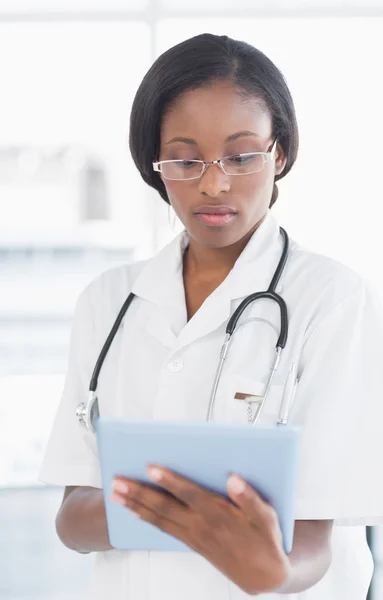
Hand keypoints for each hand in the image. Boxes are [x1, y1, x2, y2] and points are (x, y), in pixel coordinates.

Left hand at [111, 467, 290, 594]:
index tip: (150, 468)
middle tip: (117, 483)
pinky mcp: (192, 544)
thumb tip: (232, 478)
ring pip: (159, 519)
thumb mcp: (266, 517)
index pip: (188, 494)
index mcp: (218, 515)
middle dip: (139, 493)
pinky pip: (164, 530)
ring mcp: (194, 536)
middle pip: (164, 507)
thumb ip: (248, 497)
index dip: (169, 481)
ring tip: (116, 495)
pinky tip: (136, 512)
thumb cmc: (265, 540)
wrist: (264, 576)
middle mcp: (201, 525)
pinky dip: (148, 519)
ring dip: (136, 506)